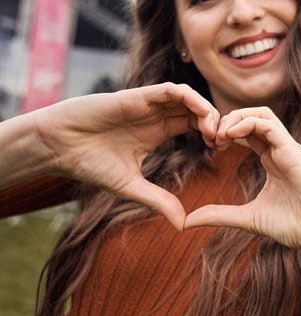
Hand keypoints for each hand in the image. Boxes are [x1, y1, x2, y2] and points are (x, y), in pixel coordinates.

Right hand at [29, 82, 219, 228]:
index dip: (213, 133)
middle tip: (225, 141)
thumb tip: (182, 225)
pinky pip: (172, 90)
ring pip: (189, 97)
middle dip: (216, 121)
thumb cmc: (89, 163)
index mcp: (158, 131)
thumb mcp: (131, 186)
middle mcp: (156, 115)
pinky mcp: (138, 96)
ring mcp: (148, 104)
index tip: (222, 150)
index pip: (196, 124)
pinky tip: (202, 115)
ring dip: (207, 110)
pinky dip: (191, 98)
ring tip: (215, 132)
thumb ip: (158, 201)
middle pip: (197, 109)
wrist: (58, 147)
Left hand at [185, 107, 300, 257]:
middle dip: (227, 121)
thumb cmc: (295, 226)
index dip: (225, 133)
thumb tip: (188, 220)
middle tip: (208, 137)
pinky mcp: (292, 150)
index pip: (248, 132)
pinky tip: (230, 136)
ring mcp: (288, 148)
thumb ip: (220, 215)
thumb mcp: (248, 219)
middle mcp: (281, 149)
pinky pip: (268, 123)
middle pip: (252, 117)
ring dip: (235, 117)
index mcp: (273, 160)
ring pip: (261, 113)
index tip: (209, 146)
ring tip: (218, 134)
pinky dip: (246, 123)